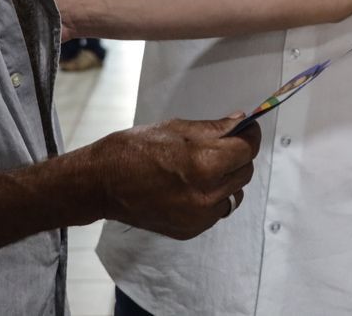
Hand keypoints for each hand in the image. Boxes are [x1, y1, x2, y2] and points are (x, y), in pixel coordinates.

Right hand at [91, 116, 261, 238]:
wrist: (102, 184)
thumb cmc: (134, 149)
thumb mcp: (175, 128)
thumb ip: (213, 129)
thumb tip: (240, 121)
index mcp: (204, 164)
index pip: (246, 150)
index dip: (249, 136)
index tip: (246, 129)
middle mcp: (206, 194)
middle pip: (244, 172)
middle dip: (238, 156)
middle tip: (223, 145)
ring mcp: (198, 216)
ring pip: (233, 194)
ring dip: (227, 178)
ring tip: (204, 167)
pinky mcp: (190, 230)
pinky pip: (215, 211)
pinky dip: (212, 197)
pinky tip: (192, 186)